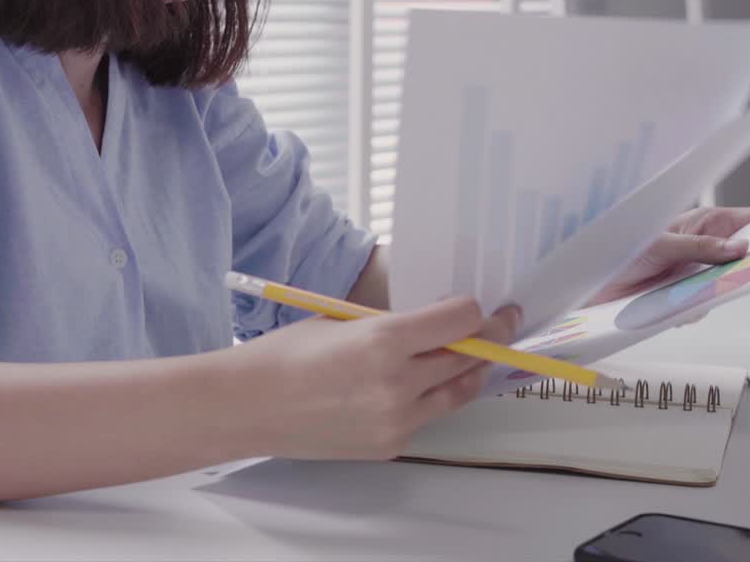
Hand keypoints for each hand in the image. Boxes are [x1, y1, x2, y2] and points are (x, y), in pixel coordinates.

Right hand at [225, 298, 519, 460]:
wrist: (248, 406)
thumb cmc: (285, 355)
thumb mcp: (342, 321)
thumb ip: (393, 324)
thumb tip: (436, 322)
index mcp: (383, 340)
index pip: (460, 321)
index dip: (477, 310)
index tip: (487, 305)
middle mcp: (397, 383)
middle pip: (468, 356)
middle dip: (487, 338)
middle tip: (502, 324)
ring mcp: (396, 420)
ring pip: (457, 392)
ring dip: (467, 371)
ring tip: (472, 356)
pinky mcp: (390, 444)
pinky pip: (426, 417)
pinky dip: (428, 399)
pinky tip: (416, 385)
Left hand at [588, 206, 749, 305]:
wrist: (584, 283)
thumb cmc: (615, 250)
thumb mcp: (659, 244)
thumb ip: (698, 246)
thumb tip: (740, 247)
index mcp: (702, 224)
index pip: (749, 220)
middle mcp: (702, 249)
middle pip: (745, 259)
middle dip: (746, 270)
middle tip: (743, 276)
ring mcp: (693, 274)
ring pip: (725, 289)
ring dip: (710, 295)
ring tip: (686, 293)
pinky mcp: (681, 298)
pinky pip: (701, 309)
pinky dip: (689, 311)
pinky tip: (671, 307)